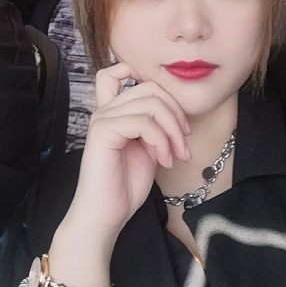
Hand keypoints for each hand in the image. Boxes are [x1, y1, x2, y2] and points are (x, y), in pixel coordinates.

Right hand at [47, 63, 190, 286]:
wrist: (106, 215)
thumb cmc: (124, 186)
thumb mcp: (147, 148)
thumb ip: (153, 126)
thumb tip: (173, 113)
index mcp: (112, 112)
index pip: (117, 72)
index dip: (145, 78)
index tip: (170, 111)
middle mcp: (104, 110)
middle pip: (149, 87)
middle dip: (175, 112)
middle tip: (183, 142)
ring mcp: (102, 119)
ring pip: (150, 103)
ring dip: (172, 130)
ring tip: (176, 155)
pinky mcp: (103, 132)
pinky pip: (143, 122)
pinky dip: (161, 140)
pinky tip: (164, 160)